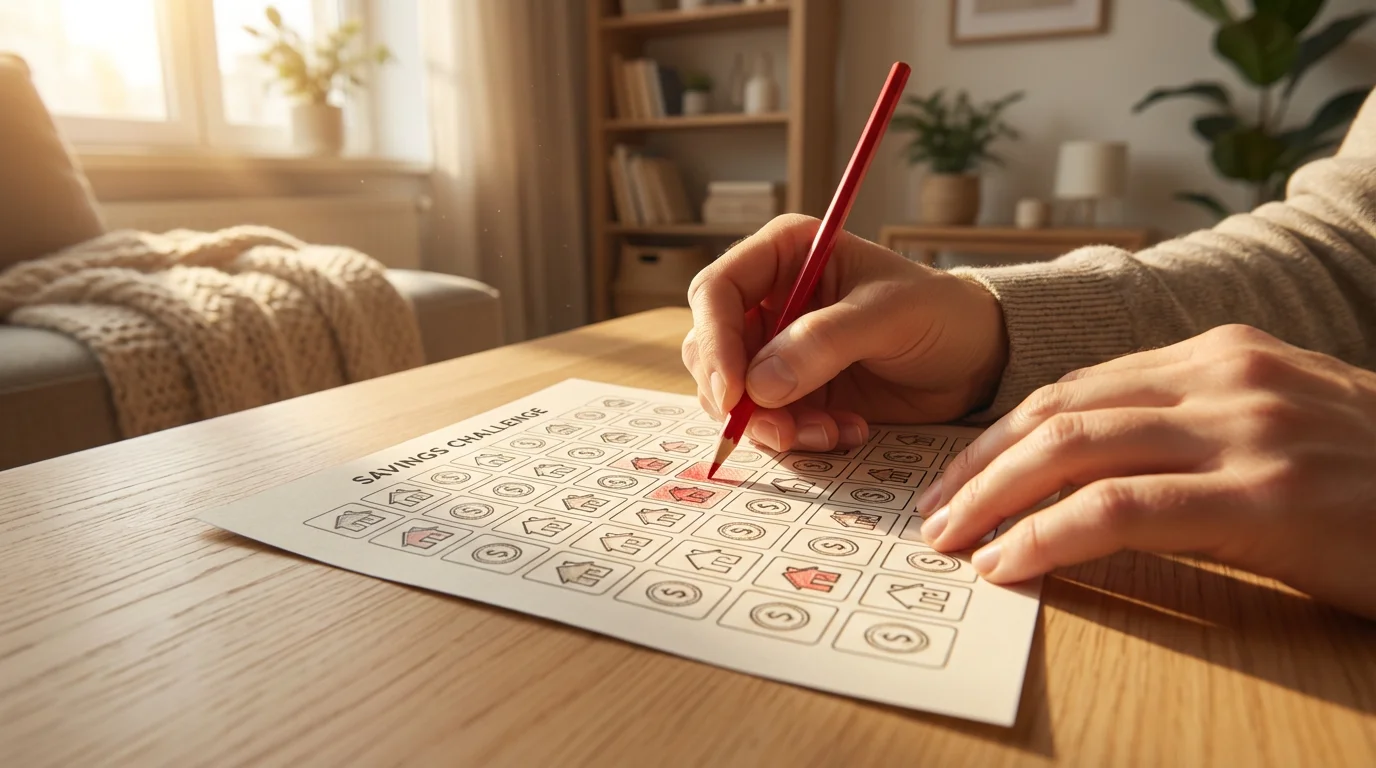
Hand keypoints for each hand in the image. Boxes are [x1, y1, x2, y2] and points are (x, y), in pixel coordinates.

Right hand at [682, 215, 1007, 450]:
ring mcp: (775, 350)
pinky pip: (765, 422)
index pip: (716, 292)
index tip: (734, 391)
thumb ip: (824, 342)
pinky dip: (797, 438)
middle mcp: (768, 300)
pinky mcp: (791, 393)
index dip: (715, 342)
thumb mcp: (889, 316)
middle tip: (781, 429)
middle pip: (709, 350)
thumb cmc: (939, 314)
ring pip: (731, 395)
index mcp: (783, 255)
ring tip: (832, 433)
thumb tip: (758, 383)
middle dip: (737, 397)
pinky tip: (846, 432)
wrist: (976, 361)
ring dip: (771, 425)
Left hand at [917, 324, 1375, 619]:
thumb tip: (1091, 472)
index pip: (1077, 388)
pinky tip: (1008, 565)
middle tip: (932, 515)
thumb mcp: (1283, 428)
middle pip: (1058, 411)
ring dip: (992, 498)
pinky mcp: (1267, 497)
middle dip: (978, 466)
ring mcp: (1247, 430)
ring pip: (1074, 449)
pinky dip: (1047, 536)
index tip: (958, 478)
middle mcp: (1226, 376)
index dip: (1002, 436)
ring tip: (950, 542)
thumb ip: (1194, 430)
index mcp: (1223, 354)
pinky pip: (1120, 510)